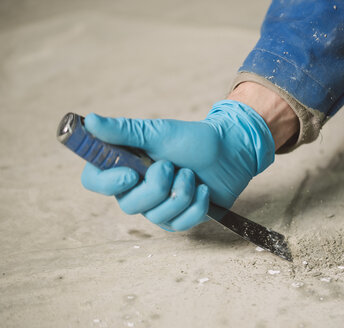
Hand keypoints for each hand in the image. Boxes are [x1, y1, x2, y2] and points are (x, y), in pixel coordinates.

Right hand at [81, 100, 275, 230]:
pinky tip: (204, 190)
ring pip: (156, 216)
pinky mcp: (180, 219)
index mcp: (126, 165)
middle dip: (156, 186)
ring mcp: (158, 207)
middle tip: (172, 165)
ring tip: (192, 174)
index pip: (95, 181)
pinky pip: (180, 224)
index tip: (131, 174)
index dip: (107, 183)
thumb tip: (90, 121)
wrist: (230, 151)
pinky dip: (196, 205)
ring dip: (180, 192)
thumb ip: (124, 131)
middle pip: (128, 205)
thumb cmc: (193, 139)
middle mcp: (137, 189)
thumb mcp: (158, 133)